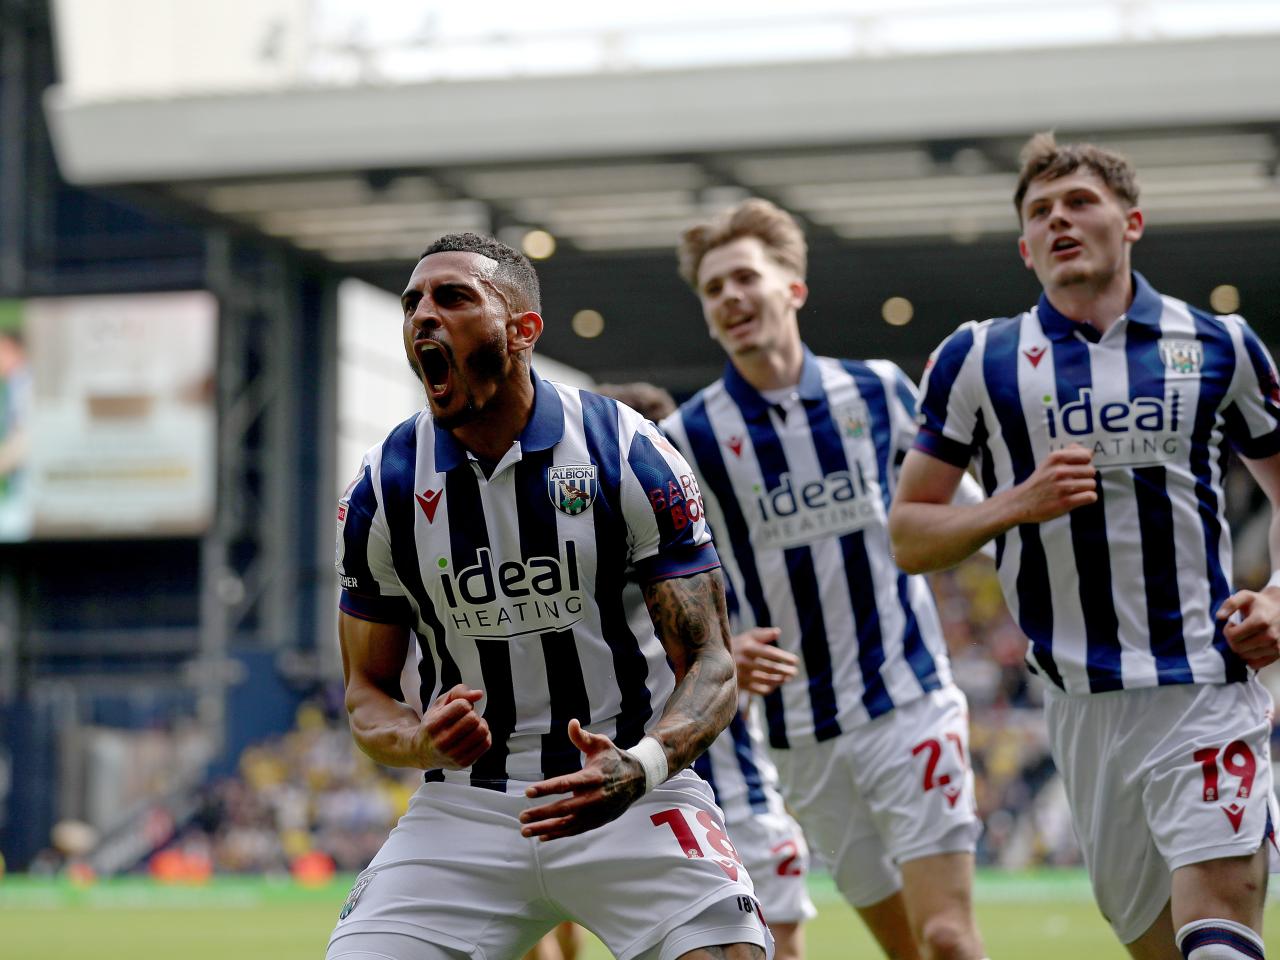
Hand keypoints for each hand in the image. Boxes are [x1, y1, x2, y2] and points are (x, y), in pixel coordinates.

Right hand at [413, 684, 490, 768]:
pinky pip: (486, 744)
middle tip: (466, 718)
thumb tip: (479, 694)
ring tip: (472, 726)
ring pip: (482, 732)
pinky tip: (475, 735)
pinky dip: (485, 736)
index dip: (465, 703)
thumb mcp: (439, 704)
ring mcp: (453, 755)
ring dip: (480, 724)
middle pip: (473, 719)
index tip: (459, 709)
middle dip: (473, 714)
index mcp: (433, 725)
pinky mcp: (463, 763)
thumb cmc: (433, 724)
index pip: (462, 706)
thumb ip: (458, 692)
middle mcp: (442, 742)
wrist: (422, 752)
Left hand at [519, 719, 644, 840]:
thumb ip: (583, 737)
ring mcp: (595, 812)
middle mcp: (594, 797)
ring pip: (567, 824)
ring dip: (545, 828)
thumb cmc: (614, 759)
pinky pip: (575, 831)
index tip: (528, 792)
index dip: (546, 788)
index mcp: (592, 777)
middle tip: (522, 816)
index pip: (566, 784)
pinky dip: (558, 834)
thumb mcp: (601, 744)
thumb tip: (571, 723)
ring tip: (526, 830)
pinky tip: (542, 836)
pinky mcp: (597, 821)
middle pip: (564, 808)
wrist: (637, 779)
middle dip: (541, 814)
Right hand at [730, 627, 797, 694]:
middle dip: (785, 670)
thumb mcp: (748, 636)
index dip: (784, 657)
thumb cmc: (738, 645)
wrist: (715, 659)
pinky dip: (769, 688)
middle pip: (769, 668)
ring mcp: (741, 675)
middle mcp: (743, 661)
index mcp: (747, 648)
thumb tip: (778, 632)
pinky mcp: (739, 686)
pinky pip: (758, 690)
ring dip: (779, 680)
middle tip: (795, 672)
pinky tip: (776, 685)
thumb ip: (763, 634)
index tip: (796, 660)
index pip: (770, 653)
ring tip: (788, 678)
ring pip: (765, 680)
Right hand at [1010, 445, 1096, 523]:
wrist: (1021, 503)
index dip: (1085, 463)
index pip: (1086, 455)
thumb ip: (1069, 453)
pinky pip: (1090, 497)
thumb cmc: (1039, 482)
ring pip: (1092, 484)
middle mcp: (1058, 471)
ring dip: (1086, 489)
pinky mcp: (1065, 502)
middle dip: (1086, 477)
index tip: (1078, 468)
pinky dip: (1087, 498)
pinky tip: (1078, 499)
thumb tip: (1090, 452)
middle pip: (1091, 470)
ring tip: (1074, 491)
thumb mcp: (1049, 462)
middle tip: (1075, 482)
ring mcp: (1061, 487)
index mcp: (1055, 458)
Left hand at [1218, 586, 1279, 669]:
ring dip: (1241, 649)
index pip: (1233, 637)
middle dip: (1232, 641)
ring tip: (1245, 637)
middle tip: (1236, 632)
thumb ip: (1230, 604)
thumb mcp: (1245, 596)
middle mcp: (1270, 636)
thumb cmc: (1260, 603)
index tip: (1231, 625)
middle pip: (1238, 648)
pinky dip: (1249, 658)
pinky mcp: (1278, 654)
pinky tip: (1250, 647)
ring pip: (1246, 657)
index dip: (1227, 631)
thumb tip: (1219, 617)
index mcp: (1261, 621)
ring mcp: (1276, 647)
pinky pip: (1256, 664)